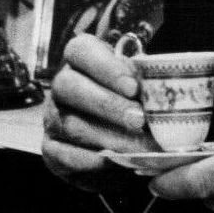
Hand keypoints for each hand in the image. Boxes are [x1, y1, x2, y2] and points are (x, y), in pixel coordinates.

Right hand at [42, 34, 151, 190]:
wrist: (120, 147)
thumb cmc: (134, 109)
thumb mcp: (142, 91)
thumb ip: (147, 85)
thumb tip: (162, 93)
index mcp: (82, 62)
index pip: (81, 50)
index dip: (104, 66)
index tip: (133, 87)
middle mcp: (62, 86)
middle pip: (68, 84)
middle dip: (106, 103)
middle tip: (139, 120)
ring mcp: (52, 117)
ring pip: (68, 122)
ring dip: (106, 137)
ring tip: (138, 149)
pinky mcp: (51, 149)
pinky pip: (62, 153)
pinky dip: (89, 160)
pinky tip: (113, 162)